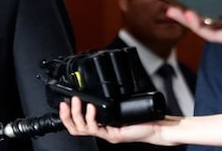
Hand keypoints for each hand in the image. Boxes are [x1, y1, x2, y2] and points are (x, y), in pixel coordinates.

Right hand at [58, 96, 177, 145]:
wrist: (157, 127)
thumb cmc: (143, 118)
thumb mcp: (122, 105)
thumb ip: (111, 100)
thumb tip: (102, 85)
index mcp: (101, 124)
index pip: (78, 123)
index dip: (68, 114)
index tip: (64, 101)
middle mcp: (102, 131)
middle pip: (75, 129)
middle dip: (66, 116)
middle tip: (65, 102)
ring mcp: (106, 134)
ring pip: (82, 129)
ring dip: (77, 114)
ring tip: (76, 101)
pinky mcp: (113, 135)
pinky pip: (96, 128)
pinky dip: (91, 117)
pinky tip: (91, 107)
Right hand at [166, 0, 221, 44]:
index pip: (217, 9)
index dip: (201, 4)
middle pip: (207, 20)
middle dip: (188, 15)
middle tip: (172, 7)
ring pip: (207, 28)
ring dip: (189, 21)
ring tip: (174, 11)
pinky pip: (214, 34)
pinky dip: (199, 26)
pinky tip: (188, 16)